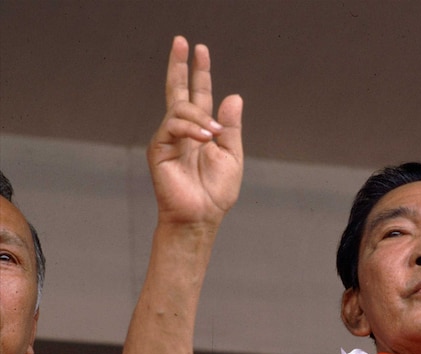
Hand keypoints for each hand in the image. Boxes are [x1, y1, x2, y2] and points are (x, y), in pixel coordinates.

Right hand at [147, 36, 243, 228]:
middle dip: (180, 65)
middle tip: (182, 42)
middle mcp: (183, 131)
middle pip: (177, 90)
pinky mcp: (159, 149)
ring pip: (179, 108)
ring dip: (201, 116)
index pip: (198, 94)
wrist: (201, 217)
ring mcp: (169, 138)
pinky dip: (192, 129)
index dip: (199, 72)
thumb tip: (233, 96)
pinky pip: (173, 126)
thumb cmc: (215, 192)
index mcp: (201, 130)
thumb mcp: (232, 156)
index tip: (200, 49)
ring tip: (215, 133)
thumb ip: (231, 127)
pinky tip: (206, 138)